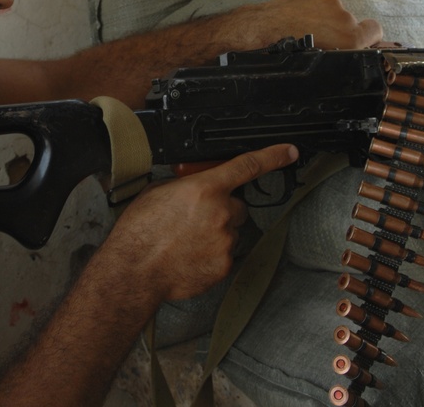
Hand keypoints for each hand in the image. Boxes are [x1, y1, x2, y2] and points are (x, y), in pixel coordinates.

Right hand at [104, 144, 298, 302]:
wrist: (134, 270)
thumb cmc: (140, 232)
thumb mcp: (158, 192)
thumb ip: (187, 186)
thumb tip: (196, 187)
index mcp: (204, 188)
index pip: (247, 166)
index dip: (272, 156)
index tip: (289, 152)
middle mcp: (221, 213)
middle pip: (237, 206)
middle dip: (221, 209)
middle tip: (194, 219)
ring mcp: (225, 240)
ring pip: (231, 231)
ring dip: (215, 233)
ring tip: (185, 241)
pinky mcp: (224, 265)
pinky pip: (225, 254)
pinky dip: (211, 254)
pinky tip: (189, 255)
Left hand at [245, 0, 382, 49]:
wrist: (267, 28)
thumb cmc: (291, 48)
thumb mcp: (324, 59)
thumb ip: (348, 50)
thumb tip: (365, 47)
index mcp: (351, 38)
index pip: (376, 30)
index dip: (369, 35)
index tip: (359, 37)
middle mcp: (345, 18)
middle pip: (351, 22)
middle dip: (338, 29)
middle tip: (320, 37)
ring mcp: (332, 3)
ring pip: (334, 11)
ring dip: (324, 17)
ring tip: (304, 27)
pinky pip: (320, 0)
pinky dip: (313, 6)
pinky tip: (299, 16)